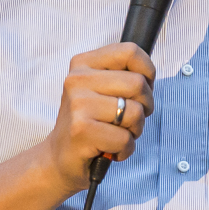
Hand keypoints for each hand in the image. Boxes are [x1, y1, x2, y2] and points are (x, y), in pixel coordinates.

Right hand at [43, 42, 155, 192]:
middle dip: (145, 107)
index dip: (147, 72)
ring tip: (116, 134)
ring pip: (135, 113)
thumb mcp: (102, 90)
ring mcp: (78, 104)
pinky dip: (125, 149)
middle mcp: (77, 79)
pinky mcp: (81, 130)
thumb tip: (149, 74)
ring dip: (134, 130)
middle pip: (138, 84)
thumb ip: (123, 75)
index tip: (139, 91)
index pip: (130, 51)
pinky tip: (110, 150)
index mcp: (83, 63)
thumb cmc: (91, 123)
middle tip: (128, 120)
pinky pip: (125, 138)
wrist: (60, 157)